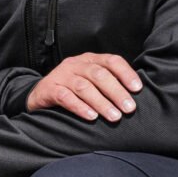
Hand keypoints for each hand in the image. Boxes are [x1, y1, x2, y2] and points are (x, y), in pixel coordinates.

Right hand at [28, 52, 142, 122]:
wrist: (39, 94)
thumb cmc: (72, 89)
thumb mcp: (90, 80)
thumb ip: (108, 82)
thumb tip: (135, 95)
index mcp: (89, 59)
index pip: (111, 61)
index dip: (126, 73)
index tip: (138, 89)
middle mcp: (75, 64)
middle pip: (99, 74)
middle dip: (116, 92)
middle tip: (129, 108)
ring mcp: (61, 76)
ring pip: (84, 87)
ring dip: (101, 102)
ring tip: (114, 116)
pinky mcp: (49, 89)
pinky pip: (66, 97)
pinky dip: (80, 107)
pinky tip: (92, 117)